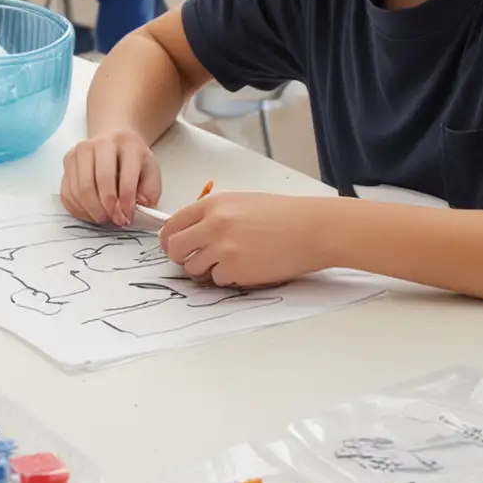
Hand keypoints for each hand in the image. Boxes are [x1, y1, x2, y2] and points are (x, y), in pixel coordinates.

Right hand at [60, 130, 161, 224]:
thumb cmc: (133, 160)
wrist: (113, 141)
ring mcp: (79, 151)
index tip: (128, 218)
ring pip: (80, 189)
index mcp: (127, 144)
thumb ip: (150, 190)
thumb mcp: (151, 171)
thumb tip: (139, 206)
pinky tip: (91, 211)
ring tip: (104, 217)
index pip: (125, 177)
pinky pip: (68, 193)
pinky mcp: (67, 161)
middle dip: (107, 208)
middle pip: (97, 182)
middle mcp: (99, 143)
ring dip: (92, 211)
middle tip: (115, 220)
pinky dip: (79, 209)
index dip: (126, 202)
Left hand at [160, 193, 336, 286]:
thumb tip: (191, 231)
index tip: (173, 246)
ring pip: (193, 267)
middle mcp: (213, 224)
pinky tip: (246, 267)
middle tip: (192, 260)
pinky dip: (228, 278)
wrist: (312, 228)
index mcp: (213, 205)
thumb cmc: (284, 215)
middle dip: (180, 257)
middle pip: (175, 248)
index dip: (170, 239)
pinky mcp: (237, 269)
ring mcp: (223, 248)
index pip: (173, 224)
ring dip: (206, 269)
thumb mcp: (241, 202)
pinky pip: (218, 279)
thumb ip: (213, 215)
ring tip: (228, 262)